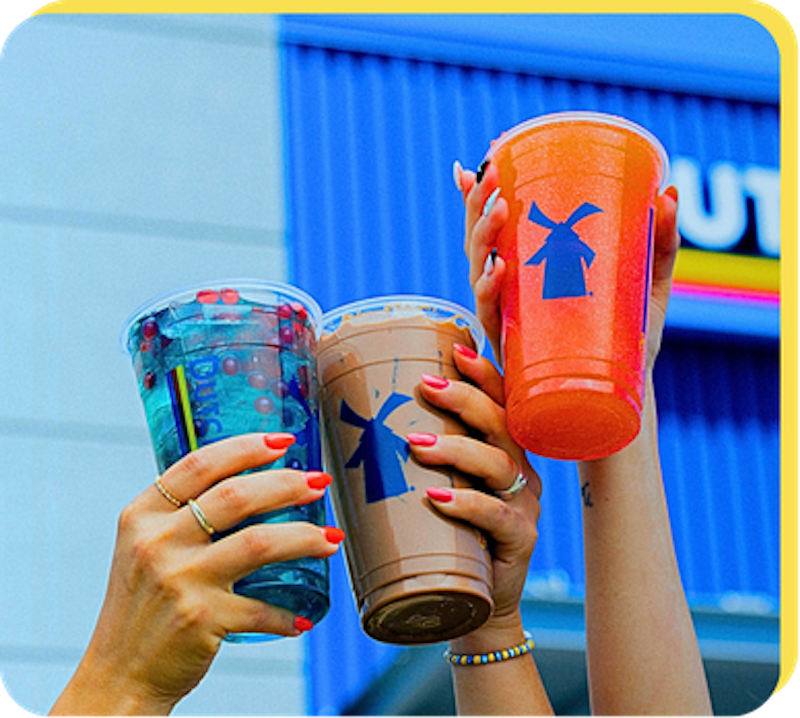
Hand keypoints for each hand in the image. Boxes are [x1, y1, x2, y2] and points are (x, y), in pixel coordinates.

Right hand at [51, 433, 340, 715]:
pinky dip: (287, 614)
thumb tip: (253, 482)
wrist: (119, 675)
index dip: (247, 447)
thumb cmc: (145, 604)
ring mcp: (180, 580)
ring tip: (331, 537)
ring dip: (304, 537)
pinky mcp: (201, 619)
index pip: (200, 465)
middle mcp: (158, 542)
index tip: (284, 442)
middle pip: (237, 496)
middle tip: (319, 482)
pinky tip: (303, 617)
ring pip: (259, 542)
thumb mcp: (145, 548)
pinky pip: (262, 608)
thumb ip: (182, 514)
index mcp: (142, 515)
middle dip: (288, 484)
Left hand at [406, 346, 541, 631]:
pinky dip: (468, 504)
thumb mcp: (434, 485)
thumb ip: (412, 457)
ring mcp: (523, 503)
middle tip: (425, 387)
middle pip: (501, 421)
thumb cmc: (446, 534)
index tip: (457, 348)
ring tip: (417, 445)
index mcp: (500, 447)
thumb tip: (348, 423)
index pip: (500, 399)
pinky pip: (499, 516)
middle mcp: (518, 468)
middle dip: (466, 398)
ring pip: (499, 463)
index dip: (486, 371)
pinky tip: (439, 498)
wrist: (472, 602)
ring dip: (457, 449)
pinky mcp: (520, 539)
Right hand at [454, 160, 680, 371]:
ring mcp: (510, 316)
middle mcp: (511, 290)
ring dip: (483, 237)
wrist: (624, 400)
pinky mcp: (514, 346)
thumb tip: (668, 192)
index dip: (479, 196)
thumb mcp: (646, 285)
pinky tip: (498, 271)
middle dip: (477, 206)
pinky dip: (491, 292)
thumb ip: (658, 242)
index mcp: (529, 270)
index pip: (496, 227)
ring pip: (479, 270)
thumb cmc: (628, 341)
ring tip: (500, 209)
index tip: (479, 160)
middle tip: (490, 178)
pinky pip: (493, 316)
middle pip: (479, 241)